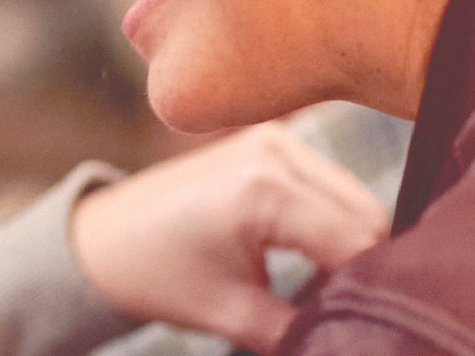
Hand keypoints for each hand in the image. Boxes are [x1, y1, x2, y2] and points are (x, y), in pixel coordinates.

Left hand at [70, 122, 387, 352]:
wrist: (105, 239)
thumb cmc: (158, 275)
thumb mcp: (234, 313)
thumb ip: (302, 328)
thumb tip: (357, 334)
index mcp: (265, 190)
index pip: (360, 243)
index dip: (369, 287)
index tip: (361, 317)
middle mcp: (276, 152)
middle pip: (368, 215)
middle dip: (366, 265)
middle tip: (343, 305)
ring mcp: (275, 139)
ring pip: (356, 199)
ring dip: (352, 242)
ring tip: (322, 284)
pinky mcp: (272, 142)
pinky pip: (331, 186)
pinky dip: (333, 221)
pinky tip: (311, 256)